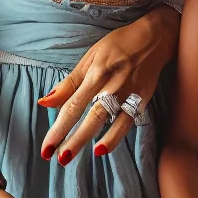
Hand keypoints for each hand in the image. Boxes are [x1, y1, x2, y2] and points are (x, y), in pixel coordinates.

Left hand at [39, 5, 178, 163]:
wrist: (153, 38)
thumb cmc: (117, 47)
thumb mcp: (89, 59)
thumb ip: (68, 83)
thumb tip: (44, 102)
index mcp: (95, 73)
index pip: (72, 105)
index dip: (58, 127)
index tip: (46, 147)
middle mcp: (111, 84)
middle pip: (88, 116)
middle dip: (70, 139)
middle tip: (54, 158)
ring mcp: (127, 93)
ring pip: (105, 120)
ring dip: (87, 139)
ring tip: (70, 157)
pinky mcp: (141, 100)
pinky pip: (126, 122)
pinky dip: (114, 137)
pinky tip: (101, 150)